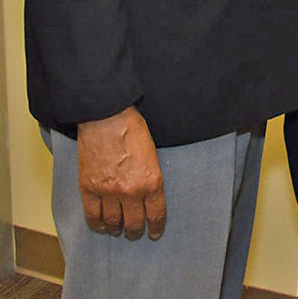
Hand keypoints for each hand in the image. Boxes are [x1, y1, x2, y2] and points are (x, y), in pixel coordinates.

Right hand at [76, 105, 165, 239]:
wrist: (107, 117)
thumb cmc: (132, 129)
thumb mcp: (152, 153)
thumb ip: (150, 176)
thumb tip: (148, 194)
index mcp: (152, 181)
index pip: (156, 214)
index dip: (155, 227)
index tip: (154, 233)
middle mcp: (131, 191)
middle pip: (134, 224)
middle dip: (136, 231)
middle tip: (135, 233)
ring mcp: (108, 192)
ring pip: (113, 223)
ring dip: (117, 229)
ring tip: (118, 230)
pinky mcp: (89, 189)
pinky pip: (92, 216)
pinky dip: (98, 225)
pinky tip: (102, 226)